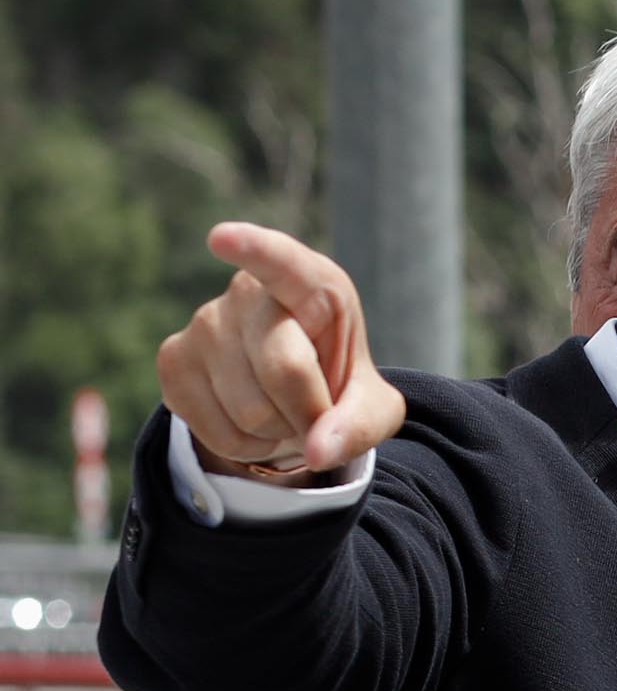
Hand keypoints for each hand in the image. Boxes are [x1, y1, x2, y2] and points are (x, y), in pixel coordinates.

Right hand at [158, 224, 403, 480]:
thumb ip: (361, 424)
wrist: (288, 398)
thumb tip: (318, 452)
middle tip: (317, 411)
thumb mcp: (371, 405)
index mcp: (310, 283)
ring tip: (283, 409)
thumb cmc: (337, 384)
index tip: (222, 238)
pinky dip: (248, 446)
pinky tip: (252, 421)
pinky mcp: (172, 360)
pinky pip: (218, 433)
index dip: (253, 249)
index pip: (280, 261)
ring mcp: (202, 322)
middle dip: (311, 412)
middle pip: (285, 370)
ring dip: (279, 432)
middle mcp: (248, 292)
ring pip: (250, 411)